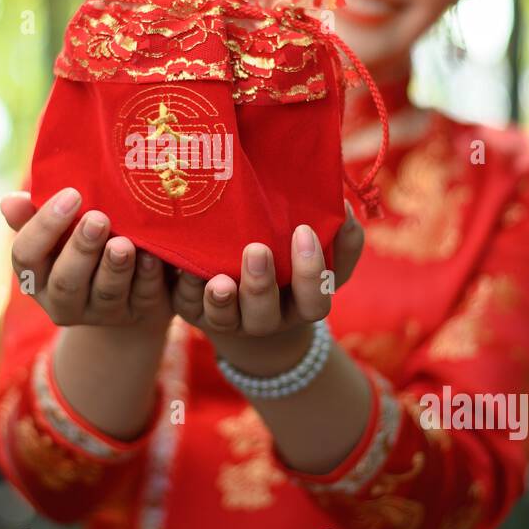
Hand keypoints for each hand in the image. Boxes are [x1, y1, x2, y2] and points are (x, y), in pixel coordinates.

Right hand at [1, 187, 172, 332]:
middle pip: (66, 281)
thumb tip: (9, 201)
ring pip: (105, 294)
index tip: (71, 194)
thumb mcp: (60, 229)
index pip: (26, 255)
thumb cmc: (85, 242)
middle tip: (98, 218)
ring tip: (124, 243)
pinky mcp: (137, 314)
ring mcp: (102, 313)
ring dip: (115, 267)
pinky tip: (152, 257)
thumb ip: (34, 215)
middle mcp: (63, 301)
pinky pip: (142, 298)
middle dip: (81, 249)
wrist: (129, 284)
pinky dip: (147, 276)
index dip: (44, 226)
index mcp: (37, 275)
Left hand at [170, 202, 365, 364]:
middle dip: (260, 286)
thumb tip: (344, 208)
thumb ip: (342, 237)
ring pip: (224, 319)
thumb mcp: (323, 254)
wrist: (249, 289)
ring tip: (219, 280)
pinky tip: (184, 267)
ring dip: (221, 299)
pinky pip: (188, 305)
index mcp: (299, 306)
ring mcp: (228, 319)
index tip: (303, 231)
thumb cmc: (293, 262)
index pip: (314, 302)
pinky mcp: (194, 311)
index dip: (310, 273)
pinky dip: (186, 287)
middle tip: (256, 250)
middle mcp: (264, 319)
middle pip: (265, 316)